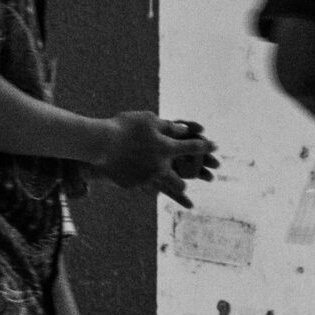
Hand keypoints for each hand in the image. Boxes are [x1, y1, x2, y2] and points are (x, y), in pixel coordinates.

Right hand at [100, 110, 214, 203]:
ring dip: (174, 190)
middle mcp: (160, 166)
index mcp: (166, 148)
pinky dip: (149, 185)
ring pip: (165, 189)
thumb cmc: (124, 126)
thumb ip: (168, 126)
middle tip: (191, 179)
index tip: (215, 146)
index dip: (206, 146)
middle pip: (181, 181)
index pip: (192, 147)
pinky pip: (145, 188)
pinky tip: (148, 186)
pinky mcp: (132, 185)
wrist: (99, 143)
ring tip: (183, 195)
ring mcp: (146, 178)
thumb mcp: (148, 119)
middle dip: (187, 181)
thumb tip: (184, 131)